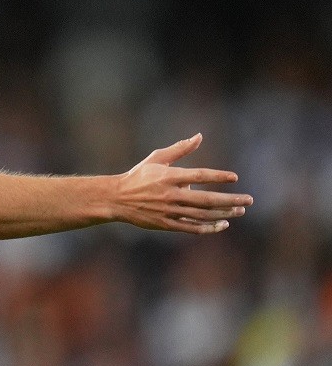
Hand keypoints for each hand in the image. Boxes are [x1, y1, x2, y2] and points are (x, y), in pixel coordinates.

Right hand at [115, 133, 252, 233]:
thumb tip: (200, 136)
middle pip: (207, 199)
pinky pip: (192, 228)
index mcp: (169, 176)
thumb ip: (180, 149)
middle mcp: (171, 195)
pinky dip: (209, 227)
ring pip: (202, 215)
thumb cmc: (139, 176)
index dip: (218, 176)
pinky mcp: (166, 224)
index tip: (235, 178)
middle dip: (230, 200)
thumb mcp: (157, 158)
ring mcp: (169, 211)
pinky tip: (222, 224)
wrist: (117, 198)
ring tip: (240, 211)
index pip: (200, 176)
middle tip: (248, 200)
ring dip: (224, 214)